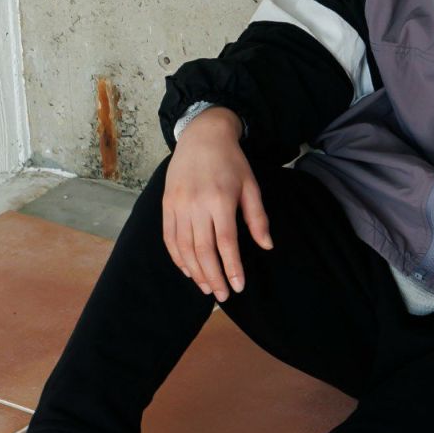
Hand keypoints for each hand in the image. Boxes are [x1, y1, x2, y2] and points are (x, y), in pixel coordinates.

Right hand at [162, 110, 273, 300]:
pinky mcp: (167, 205)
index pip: (226, 243)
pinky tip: (188, 270)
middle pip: (203, 250)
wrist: (202, 136)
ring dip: (195, 272)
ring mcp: (178, 205)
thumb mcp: (251, 186)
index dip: (232, 268)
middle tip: (223, 296)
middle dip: (213, 277)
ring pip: (184, 248)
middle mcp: (196, 205)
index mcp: (220, 200)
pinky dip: (178, 258)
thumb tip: (266, 246)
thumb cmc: (231, 162)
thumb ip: (258, 218)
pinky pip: (169, 238)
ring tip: (207, 288)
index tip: (238, 287)